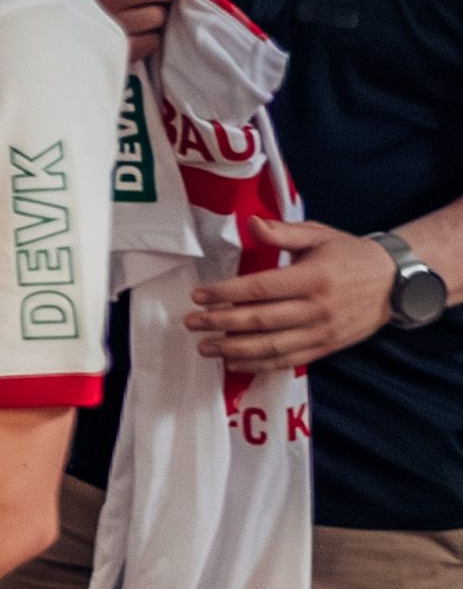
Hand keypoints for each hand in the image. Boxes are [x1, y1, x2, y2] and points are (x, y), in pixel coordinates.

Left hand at [181, 219, 397, 367]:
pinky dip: (259, 365)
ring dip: (234, 350)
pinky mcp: (327, 347)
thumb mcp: (319, 235)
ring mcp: (322, 332)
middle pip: (260, 321)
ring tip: (204, 347)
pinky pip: (289, 361)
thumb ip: (283, 232)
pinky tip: (234, 363)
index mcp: (312, 278)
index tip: (198, 296)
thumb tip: (252, 223)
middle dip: (221, 324)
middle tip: (192, 323)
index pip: (260, 289)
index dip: (225, 293)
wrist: (396, 283)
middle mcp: (317, 308)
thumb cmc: (350, 255)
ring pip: (271, 347)